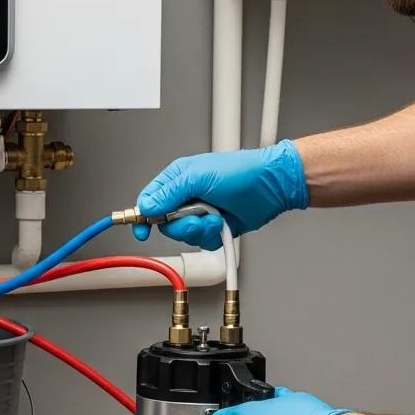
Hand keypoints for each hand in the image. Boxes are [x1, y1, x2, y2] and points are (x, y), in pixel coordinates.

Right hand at [131, 140, 307, 248]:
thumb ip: (169, 193)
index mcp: (177, 179)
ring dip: (200, 229)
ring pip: (184, 235)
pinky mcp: (214, 226)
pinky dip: (213, 235)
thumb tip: (146, 207)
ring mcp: (200, 213)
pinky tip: (223, 223)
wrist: (271, 186)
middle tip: (196, 216)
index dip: (143, 217)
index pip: (149, 200)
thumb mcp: (198, 177)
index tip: (142, 230)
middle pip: (165, 223)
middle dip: (181, 224)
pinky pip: (202, 241)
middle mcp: (186, 197)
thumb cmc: (241, 172)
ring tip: (215, 217)